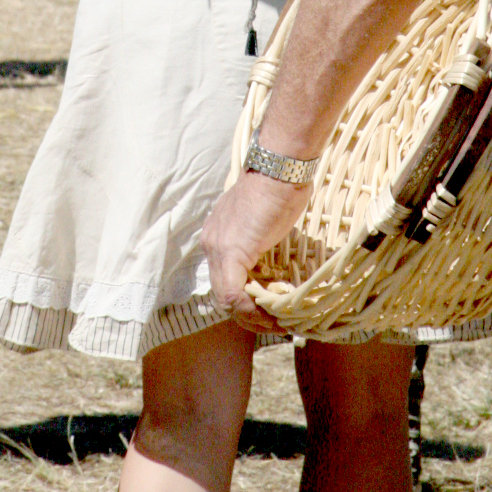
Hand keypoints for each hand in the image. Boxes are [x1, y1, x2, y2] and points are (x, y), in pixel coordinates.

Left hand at [201, 172, 310, 333]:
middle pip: (222, 291)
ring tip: (275, 322)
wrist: (279, 170)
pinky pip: (233, 295)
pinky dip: (251, 309)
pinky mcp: (231, 253)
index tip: (268, 309)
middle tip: (272, 322)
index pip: (224, 277)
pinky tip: (270, 313)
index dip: (244, 299)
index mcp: (218, 234)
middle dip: (247, 313)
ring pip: (225, 298)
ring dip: (251, 316)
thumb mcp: (264, 221)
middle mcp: (211, 242)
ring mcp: (218, 248)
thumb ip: (258, 241)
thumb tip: (270, 262)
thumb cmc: (279, 188)